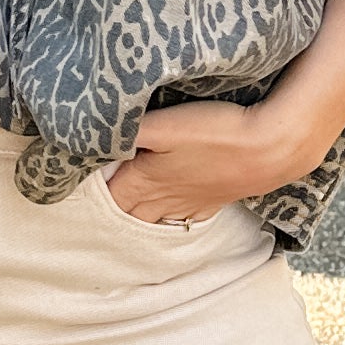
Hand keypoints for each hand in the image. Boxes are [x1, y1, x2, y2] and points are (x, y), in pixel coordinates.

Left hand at [103, 95, 316, 225]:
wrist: (271, 149)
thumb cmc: (215, 132)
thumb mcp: (163, 124)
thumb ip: (125, 128)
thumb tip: (91, 134)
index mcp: (144, 181)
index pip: (105, 196)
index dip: (87, 194)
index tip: (74, 187)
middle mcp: (164, 199)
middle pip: (126, 215)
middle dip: (108, 211)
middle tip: (91, 206)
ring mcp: (191, 204)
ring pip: (154, 221)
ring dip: (136, 219)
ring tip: (123, 216)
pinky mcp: (215, 201)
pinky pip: (184, 220)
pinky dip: (169, 220)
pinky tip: (171, 215)